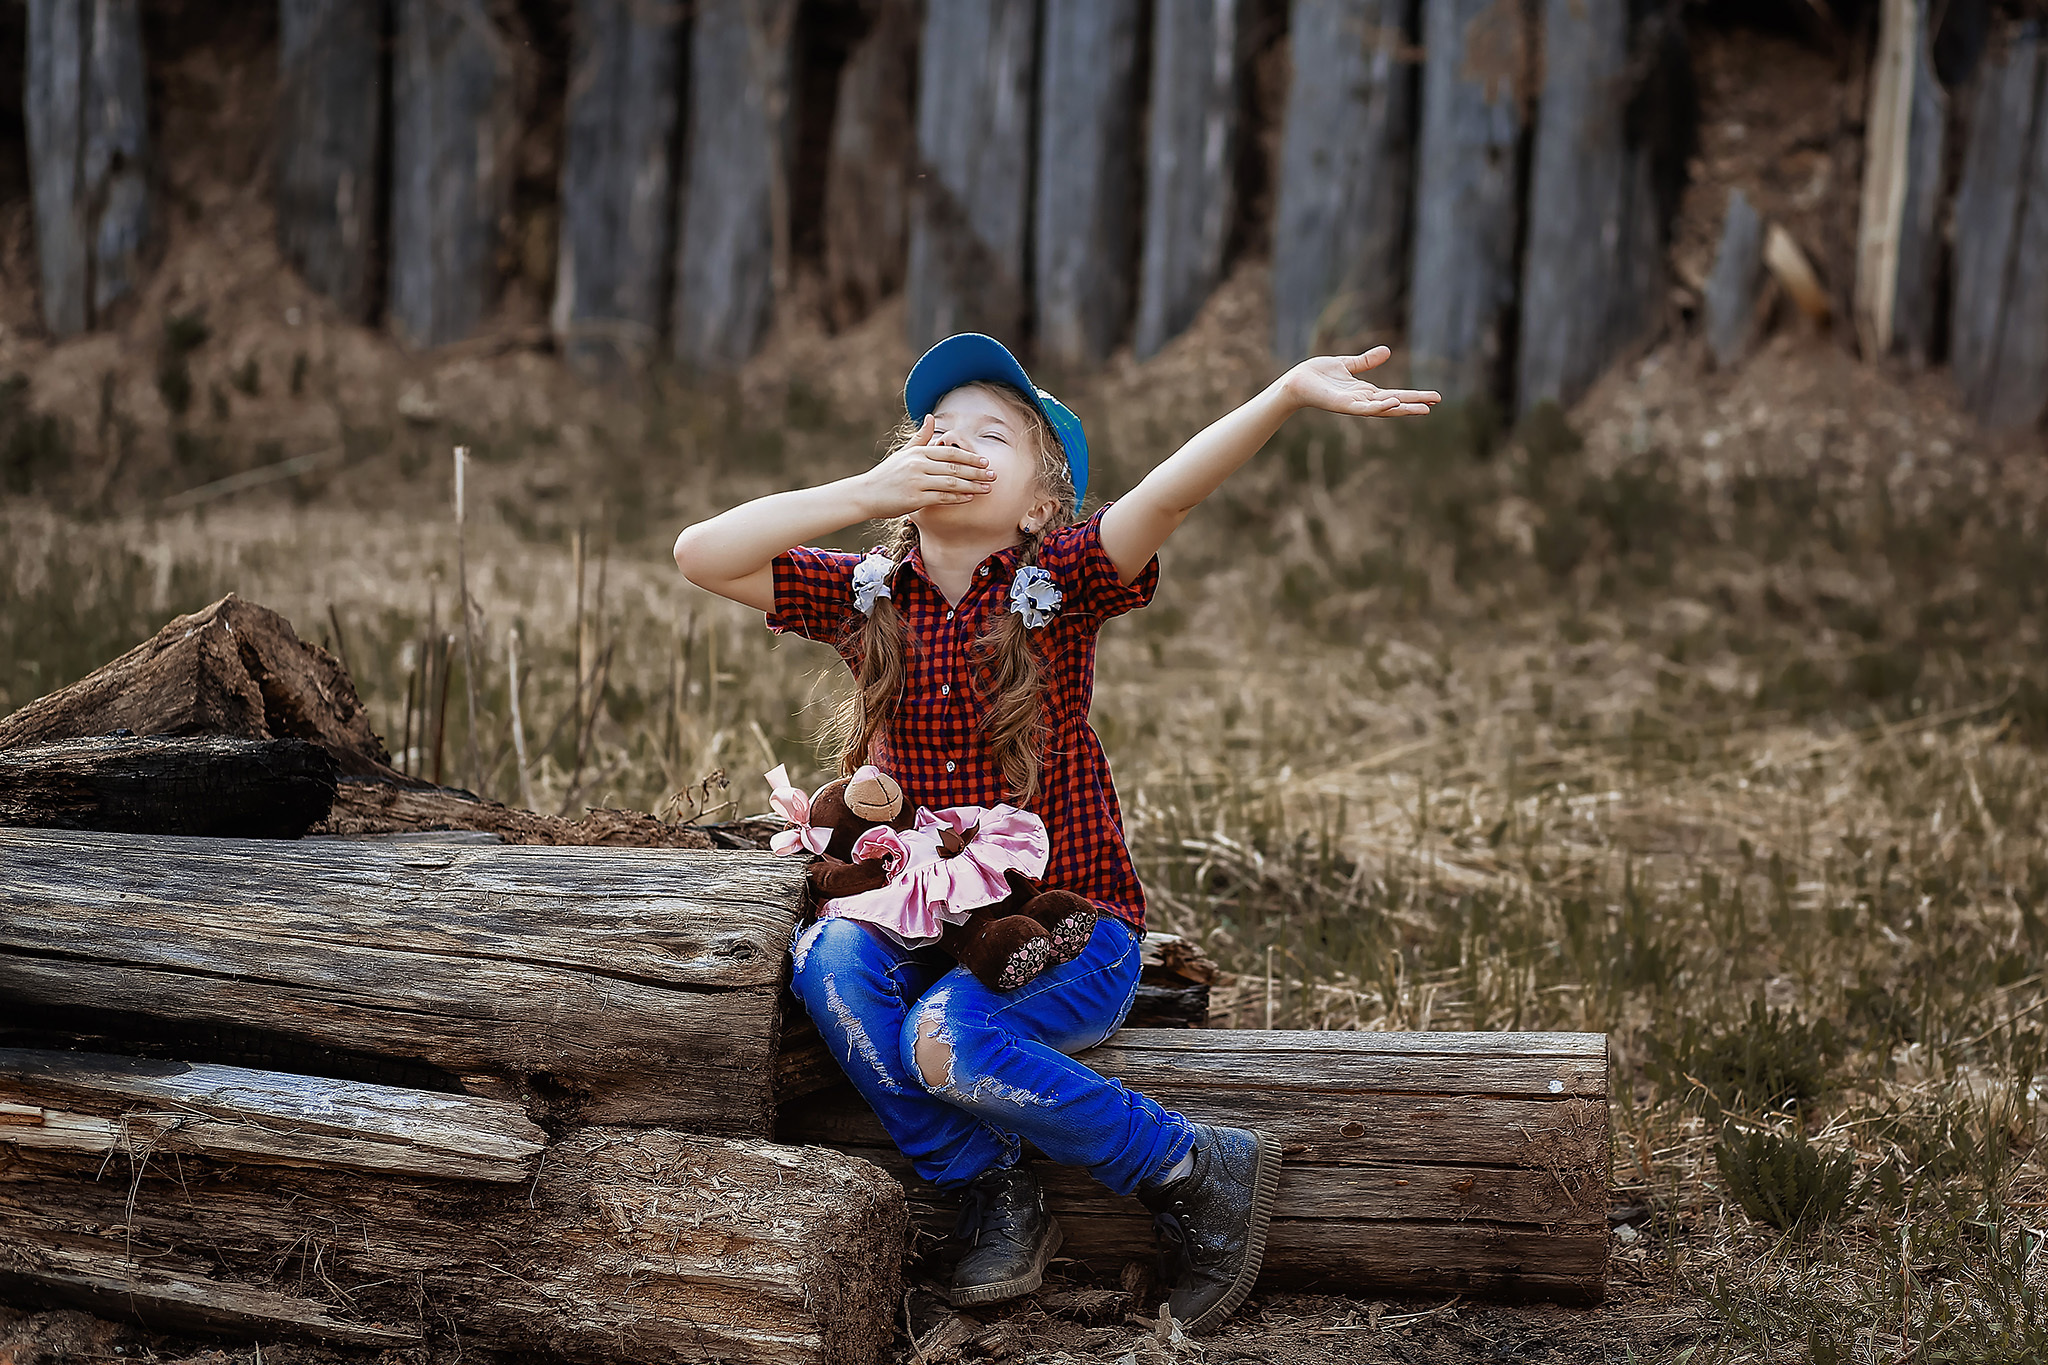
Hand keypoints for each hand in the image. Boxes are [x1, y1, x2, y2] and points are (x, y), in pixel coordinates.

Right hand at [856, 414, 997, 518]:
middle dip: (977, 471)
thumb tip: (930, 417)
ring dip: (973, 485)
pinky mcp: (915, 499)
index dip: (970, 456)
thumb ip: (920, 437)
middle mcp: (918, 465)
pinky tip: (970, 498)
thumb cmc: (886, 475)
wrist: (865, 494)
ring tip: (988, 488)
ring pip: (952, 482)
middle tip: (994, 474)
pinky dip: (958, 497)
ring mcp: (917, 482)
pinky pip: (942, 497)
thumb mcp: (903, 453)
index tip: (985, 461)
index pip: (950, 452)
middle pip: (955, 466)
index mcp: (918, 453)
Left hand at [1283, 347, 1440, 417]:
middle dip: (1414, 404)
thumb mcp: (1347, 364)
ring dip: (1402, 408)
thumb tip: (1388, 351)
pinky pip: (1363, 408)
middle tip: (1435, 404)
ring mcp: (1353, 405)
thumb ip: (1366, 361)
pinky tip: (1393, 402)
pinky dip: (1379, 406)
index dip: (1414, 396)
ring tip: (1422, 408)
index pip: (1396, 394)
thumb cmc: (1318, 374)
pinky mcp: (1342, 405)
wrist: (1296, 381)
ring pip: (1382, 409)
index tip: (1434, 397)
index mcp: (1365, 392)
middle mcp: (1362, 401)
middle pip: (1394, 403)